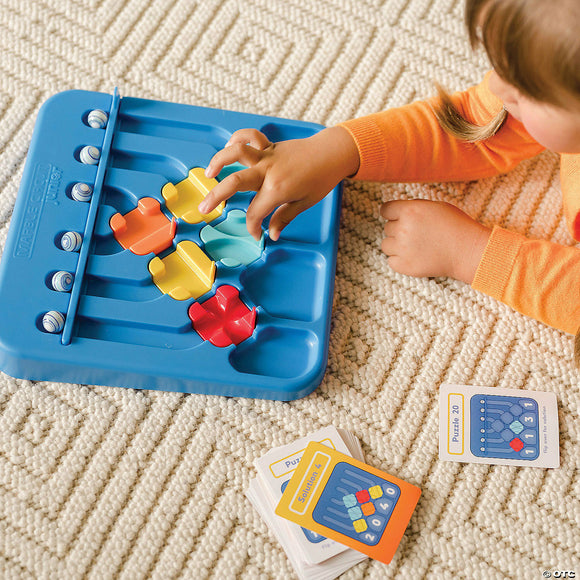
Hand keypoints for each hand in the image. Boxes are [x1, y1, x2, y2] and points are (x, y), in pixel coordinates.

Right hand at [199, 126, 358, 240]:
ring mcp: (267, 156)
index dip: (252, 227)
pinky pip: (249, 137)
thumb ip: (283, 218)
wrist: (332, 153)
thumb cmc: (321, 179)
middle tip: (203, 209)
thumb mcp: (304, 203)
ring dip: (218, 161)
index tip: (256, 234)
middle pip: (234, 183)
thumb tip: (272, 234)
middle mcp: (268, 171)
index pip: (255, 212)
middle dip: (216, 198)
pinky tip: (229, 149)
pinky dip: (238, 139)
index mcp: (277, 190)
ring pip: (236, 152)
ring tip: (208, 173)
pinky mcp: (270, 146)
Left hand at [380, 199, 490, 283]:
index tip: (398, 218)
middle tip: (418, 234)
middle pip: (387, 228)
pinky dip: (399, 260)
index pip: (385, 209)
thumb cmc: (456, 226)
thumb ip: (414, 207)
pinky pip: (391, 261)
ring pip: (386, 245)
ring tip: (415, 246)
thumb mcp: (436, 206)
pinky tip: (414, 257)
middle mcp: (403, 229)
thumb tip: (396, 210)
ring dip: (396, 245)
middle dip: (399, 229)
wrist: (468, 251)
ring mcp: (402, 249)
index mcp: (410, 211)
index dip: (392, 213)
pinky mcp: (404, 266)